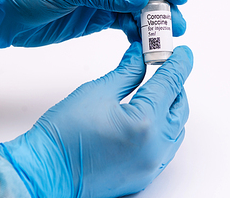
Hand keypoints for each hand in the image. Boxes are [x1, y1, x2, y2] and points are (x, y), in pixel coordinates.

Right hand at [0, 42, 192, 196]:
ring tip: (154, 92)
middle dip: (175, 85)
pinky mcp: (144, 176)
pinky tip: (148, 118)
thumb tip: (140, 55)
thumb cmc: (63, 135)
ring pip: (177, 129)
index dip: (179, 64)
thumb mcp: (97, 92)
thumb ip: (127, 72)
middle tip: (164, 69)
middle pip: (180, 107)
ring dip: (171, 108)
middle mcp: (155, 147)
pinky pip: (166, 148)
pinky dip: (164, 129)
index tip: (183, 54)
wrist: (46, 172)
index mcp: (145, 122)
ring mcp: (151, 165)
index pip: (171, 84)